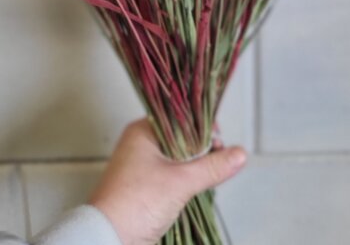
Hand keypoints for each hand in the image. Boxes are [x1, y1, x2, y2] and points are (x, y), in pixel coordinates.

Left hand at [88, 119, 246, 244]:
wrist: (109, 239)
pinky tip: (198, 187)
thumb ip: (212, 167)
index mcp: (143, 131)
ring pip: (179, 158)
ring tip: (209, 175)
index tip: (219, 140)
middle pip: (182, 138)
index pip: (180, 118)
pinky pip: (173, 175)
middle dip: (202, 150)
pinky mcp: (146, 187)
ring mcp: (142, 166)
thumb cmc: (136, 203)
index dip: (202, 127)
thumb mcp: (180, 181)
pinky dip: (187, 180)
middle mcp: (141, 144)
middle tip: (217, 160)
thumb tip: (240, 154)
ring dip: (195, 167)